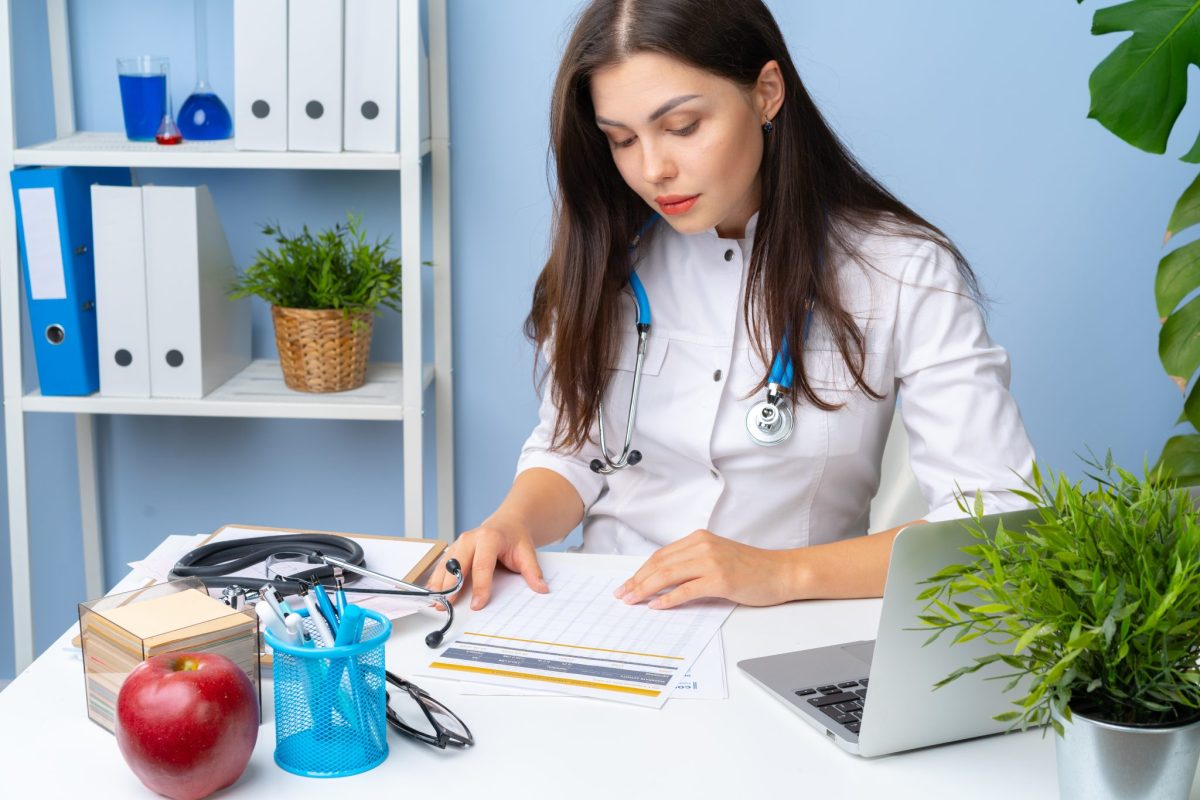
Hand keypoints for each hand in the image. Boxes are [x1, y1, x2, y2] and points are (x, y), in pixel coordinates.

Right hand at [426, 519, 548, 609]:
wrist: (508, 523)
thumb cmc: (514, 538)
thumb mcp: (527, 552)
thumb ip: (532, 571)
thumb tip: (541, 588)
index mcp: (488, 538)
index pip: (482, 566)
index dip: (480, 587)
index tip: (477, 604)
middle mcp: (470, 539)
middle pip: (458, 565)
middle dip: (452, 586)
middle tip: (448, 605)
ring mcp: (459, 544)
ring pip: (446, 565)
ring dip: (440, 584)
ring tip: (437, 603)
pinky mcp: (453, 550)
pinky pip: (441, 565)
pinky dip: (436, 579)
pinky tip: (433, 592)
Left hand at [613, 529, 800, 609]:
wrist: (781, 572)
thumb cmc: (752, 568)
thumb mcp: (717, 557)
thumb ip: (692, 563)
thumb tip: (663, 580)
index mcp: (700, 538)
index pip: (661, 554)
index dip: (640, 570)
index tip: (627, 583)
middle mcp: (703, 546)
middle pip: (659, 563)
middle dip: (637, 580)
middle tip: (622, 594)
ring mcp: (711, 561)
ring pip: (668, 574)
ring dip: (645, 588)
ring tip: (633, 600)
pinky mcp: (720, 579)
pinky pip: (686, 590)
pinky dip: (668, 598)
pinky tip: (656, 606)